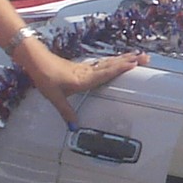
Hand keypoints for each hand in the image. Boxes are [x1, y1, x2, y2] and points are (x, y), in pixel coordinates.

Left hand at [21, 41, 143, 123]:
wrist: (36, 61)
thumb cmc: (45, 77)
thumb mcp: (54, 98)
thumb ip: (66, 112)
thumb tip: (74, 126)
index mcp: (83, 79)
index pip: (105, 73)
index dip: (120, 68)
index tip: (134, 64)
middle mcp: (87, 71)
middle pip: (112, 65)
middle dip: (129, 60)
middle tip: (145, 57)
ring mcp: (86, 67)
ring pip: (109, 62)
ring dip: (124, 59)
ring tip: (137, 55)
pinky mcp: (83, 66)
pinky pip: (103, 63)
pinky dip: (114, 61)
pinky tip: (118, 60)